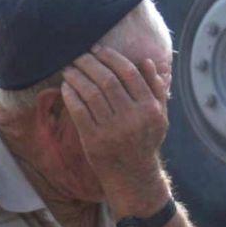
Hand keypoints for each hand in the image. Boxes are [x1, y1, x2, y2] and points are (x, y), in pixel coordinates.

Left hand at [61, 47, 170, 214]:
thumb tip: (147, 62)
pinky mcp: (94, 141)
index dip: (111, 57)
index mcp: (149, 109)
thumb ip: (156, 89)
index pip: (128, 73)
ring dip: (77, 76)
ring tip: (69, 68)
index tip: (98, 50)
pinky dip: (70, 96)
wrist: (133, 176)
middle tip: (79, 55)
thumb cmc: (145, 142)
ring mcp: (112, 131)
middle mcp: (131, 119)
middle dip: (90, 63)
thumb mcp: (159, 117)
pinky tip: (66, 87)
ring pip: (90, 94)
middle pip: (107, 80)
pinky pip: (79, 112)